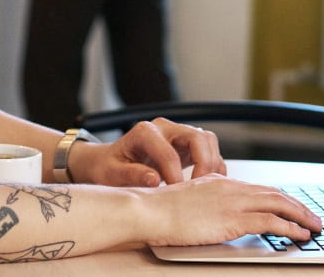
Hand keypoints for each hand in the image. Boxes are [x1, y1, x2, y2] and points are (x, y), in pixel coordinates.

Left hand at [68, 118, 225, 186]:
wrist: (109, 162)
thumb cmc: (109, 167)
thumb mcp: (111, 173)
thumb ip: (131, 175)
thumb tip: (154, 180)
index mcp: (145, 132)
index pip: (168, 152)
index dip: (175, 176)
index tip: (177, 195)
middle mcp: (165, 128)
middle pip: (198, 137)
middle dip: (204, 164)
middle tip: (200, 191)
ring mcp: (178, 135)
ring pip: (208, 141)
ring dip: (212, 165)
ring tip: (204, 190)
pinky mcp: (187, 146)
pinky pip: (210, 152)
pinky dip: (213, 168)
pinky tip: (205, 187)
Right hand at [144, 173, 322, 245]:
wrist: (148, 209)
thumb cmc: (160, 210)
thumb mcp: (187, 201)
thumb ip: (206, 204)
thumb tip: (216, 215)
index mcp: (218, 182)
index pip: (258, 188)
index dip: (280, 198)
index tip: (293, 207)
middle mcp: (229, 188)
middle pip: (273, 193)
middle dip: (297, 206)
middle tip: (313, 217)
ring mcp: (232, 202)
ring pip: (278, 204)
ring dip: (300, 215)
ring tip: (314, 226)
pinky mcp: (231, 219)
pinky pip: (270, 222)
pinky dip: (289, 227)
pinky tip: (299, 234)